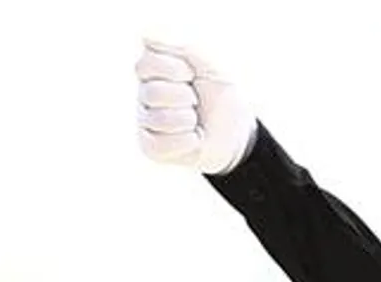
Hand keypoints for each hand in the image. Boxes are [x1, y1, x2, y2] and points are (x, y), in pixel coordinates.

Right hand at [136, 39, 257, 174]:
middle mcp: (144, 93)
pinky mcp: (151, 146)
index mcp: (153, 70)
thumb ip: (182, 47)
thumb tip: (146, 35)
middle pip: (153, 92)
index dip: (177, 69)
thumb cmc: (220, 94)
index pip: (147, 63)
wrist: (237, 130)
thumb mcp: (210, 65)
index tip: (193, 75)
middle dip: (185, 97)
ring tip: (195, 120)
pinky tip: (193, 137)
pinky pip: (160, 144)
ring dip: (188, 120)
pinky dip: (186, 141)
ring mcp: (145, 120)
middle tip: (196, 101)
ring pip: (159, 119)